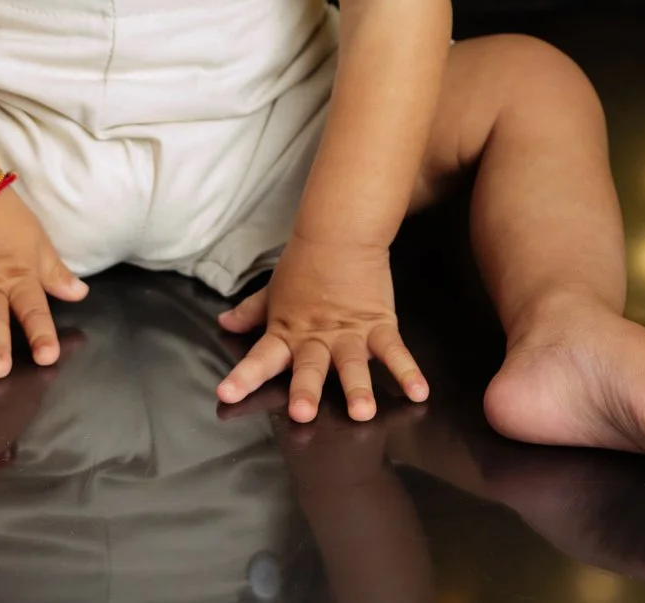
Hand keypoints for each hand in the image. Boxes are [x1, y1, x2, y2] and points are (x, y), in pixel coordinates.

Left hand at [214, 233, 428, 421]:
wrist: (341, 232)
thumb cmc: (304, 263)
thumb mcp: (273, 291)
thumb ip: (251, 312)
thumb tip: (225, 323)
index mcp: (287, 332)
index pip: (261, 358)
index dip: (244, 377)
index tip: (226, 394)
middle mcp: (316, 339)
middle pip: (309, 367)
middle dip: (305, 390)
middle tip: (302, 412)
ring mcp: (350, 334)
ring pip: (352, 364)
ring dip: (357, 388)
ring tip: (362, 411)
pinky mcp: (378, 325)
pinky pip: (394, 351)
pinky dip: (407, 371)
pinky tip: (419, 391)